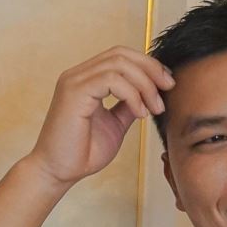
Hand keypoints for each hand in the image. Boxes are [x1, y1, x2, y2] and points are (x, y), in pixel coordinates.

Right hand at [25, 45, 175, 186]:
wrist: (58, 172)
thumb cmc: (82, 152)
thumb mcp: (116, 125)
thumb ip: (128, 106)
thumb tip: (149, 94)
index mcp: (87, 79)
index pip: (120, 56)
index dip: (148, 65)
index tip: (167, 84)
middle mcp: (78, 74)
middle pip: (121, 53)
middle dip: (151, 69)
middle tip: (168, 89)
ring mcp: (74, 81)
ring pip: (119, 64)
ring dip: (145, 84)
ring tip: (155, 108)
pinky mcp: (73, 92)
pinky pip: (111, 80)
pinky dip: (132, 94)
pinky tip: (140, 113)